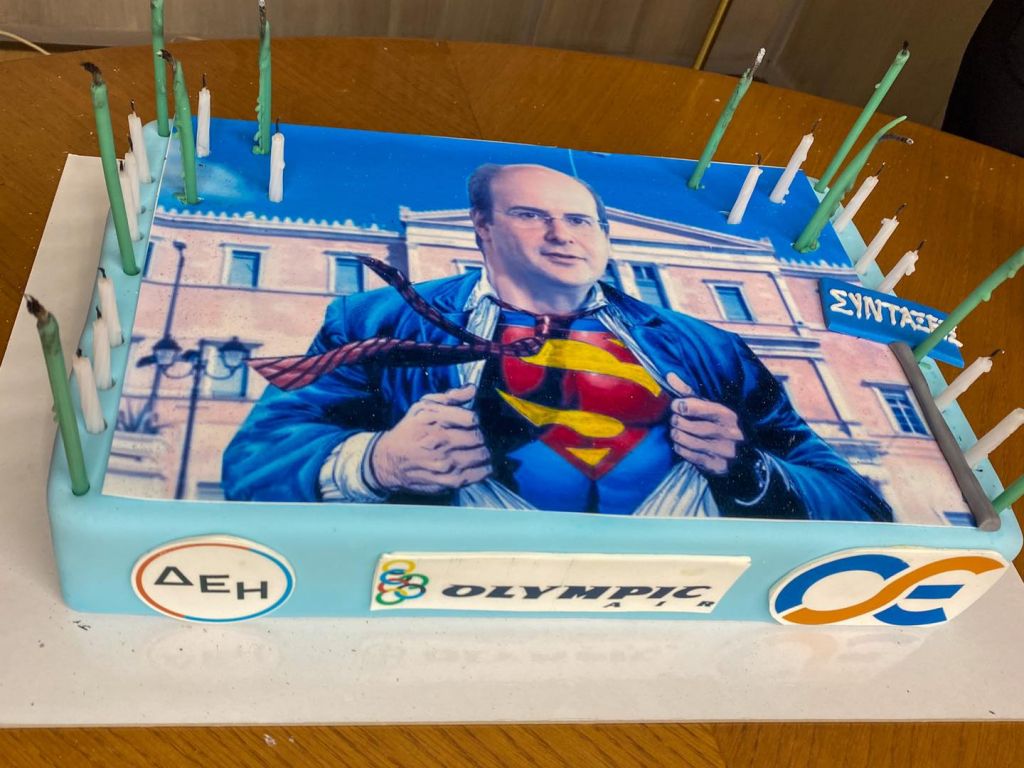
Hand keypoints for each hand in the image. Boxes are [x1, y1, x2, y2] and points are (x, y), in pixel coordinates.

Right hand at [370, 384, 491, 493]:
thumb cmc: (408, 432)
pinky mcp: (450, 481)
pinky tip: (478, 464)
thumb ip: (450, 397)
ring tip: (475, 450)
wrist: (389, 461)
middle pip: (479, 437)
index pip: (472, 419)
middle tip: (473, 437)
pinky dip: (484, 468)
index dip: (474, 420)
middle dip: (479, 436)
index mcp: (435, 421)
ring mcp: (447, 464)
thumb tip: (472, 390)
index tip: (470, 423)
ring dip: (483, 451)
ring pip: (482, 455)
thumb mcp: (423, 407)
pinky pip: (480, 474)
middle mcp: (442, 442)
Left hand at [666, 372, 744, 475]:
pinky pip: (690, 456)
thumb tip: (670, 376)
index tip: (676, 406)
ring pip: (687, 441)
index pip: (701, 407)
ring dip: (677, 435)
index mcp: (728, 414)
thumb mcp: (710, 405)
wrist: (743, 453)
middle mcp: (728, 433)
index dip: (682, 405)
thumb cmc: (720, 424)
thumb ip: (689, 392)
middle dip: (677, 421)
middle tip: (675, 420)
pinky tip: (680, 445)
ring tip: (676, 432)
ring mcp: (723, 451)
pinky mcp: (717, 465)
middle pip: (690, 425)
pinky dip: (680, 449)